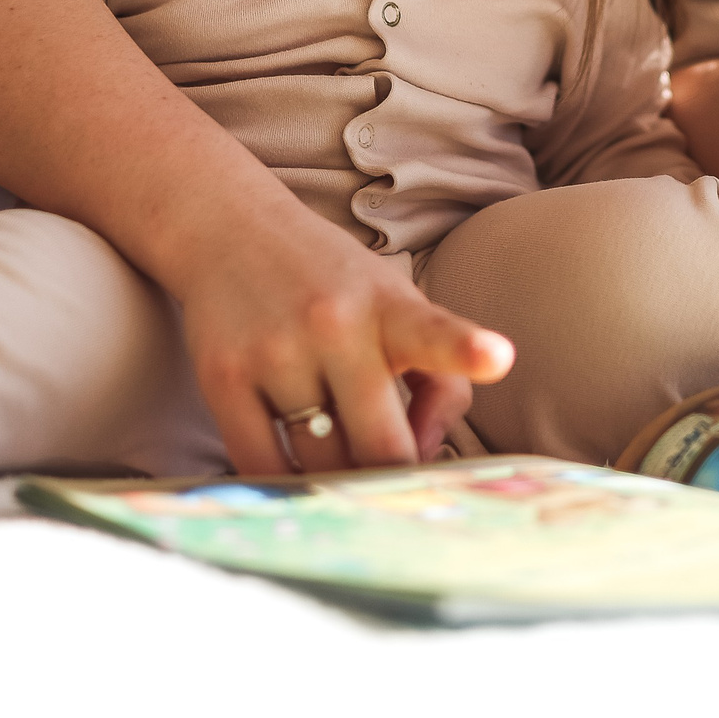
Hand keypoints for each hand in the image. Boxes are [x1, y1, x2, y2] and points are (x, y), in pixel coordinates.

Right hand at [165, 197, 511, 474]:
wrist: (231, 231)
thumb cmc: (336, 286)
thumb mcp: (401, 307)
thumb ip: (440, 381)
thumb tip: (423, 456)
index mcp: (392, 308)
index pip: (434, 332)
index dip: (466, 349)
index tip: (496, 357)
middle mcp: (335, 326)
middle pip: (381, 445)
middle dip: (392, 481)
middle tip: (392, 486)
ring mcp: (276, 353)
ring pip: (321, 467)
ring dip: (337, 479)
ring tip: (334, 447)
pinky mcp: (223, 378)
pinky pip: (260, 466)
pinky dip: (284, 484)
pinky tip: (293, 469)